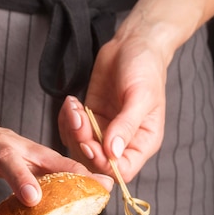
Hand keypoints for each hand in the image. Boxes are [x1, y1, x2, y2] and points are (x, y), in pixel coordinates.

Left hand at [58, 22, 168, 182]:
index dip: (103, 164)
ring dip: (72, 130)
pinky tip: (72, 103)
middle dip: (82, 143)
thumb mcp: (140, 96)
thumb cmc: (145, 68)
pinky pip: (72, 131)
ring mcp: (105, 131)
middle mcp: (123, 141)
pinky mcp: (91, 118)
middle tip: (78, 119)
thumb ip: (126, 126)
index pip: (123, 170)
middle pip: (96, 162)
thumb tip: (113, 152)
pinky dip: (67, 120)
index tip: (90, 144)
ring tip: (74, 106)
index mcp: (143, 142)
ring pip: (80, 147)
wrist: (133, 44)